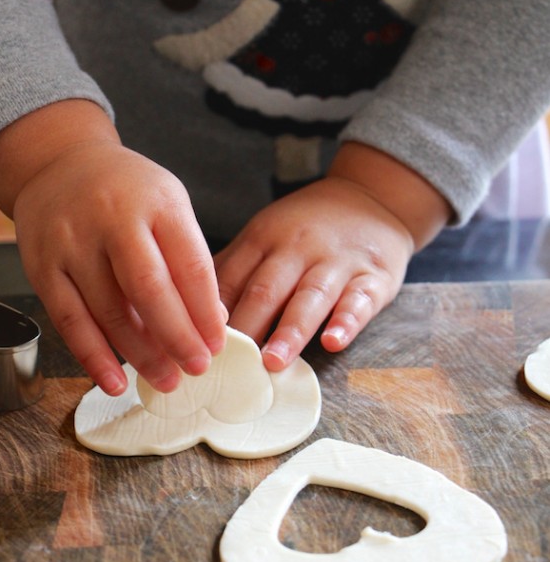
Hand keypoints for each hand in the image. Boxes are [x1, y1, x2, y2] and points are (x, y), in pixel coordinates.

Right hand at [0, 102, 225, 394]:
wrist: (60, 162)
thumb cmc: (127, 193)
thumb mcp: (168, 206)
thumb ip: (188, 259)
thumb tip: (210, 322)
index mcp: (158, 201)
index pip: (189, 265)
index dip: (205, 312)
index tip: (217, 345)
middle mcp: (113, 217)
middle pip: (149, 289)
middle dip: (177, 337)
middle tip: (196, 368)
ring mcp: (73, 242)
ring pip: (108, 311)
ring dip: (140, 355)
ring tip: (165, 380)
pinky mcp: (42, 266)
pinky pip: (69, 321)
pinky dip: (93, 357)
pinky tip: (115, 381)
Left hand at [215, 143, 450, 369]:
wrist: (371, 198)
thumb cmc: (305, 228)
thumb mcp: (264, 235)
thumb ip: (231, 270)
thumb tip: (188, 313)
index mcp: (262, 239)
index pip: (231, 279)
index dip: (213, 313)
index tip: (197, 346)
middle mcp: (297, 249)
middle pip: (266, 290)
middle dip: (247, 326)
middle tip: (229, 364)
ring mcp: (336, 262)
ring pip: (310, 297)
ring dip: (290, 331)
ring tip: (273, 361)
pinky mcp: (373, 277)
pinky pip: (359, 301)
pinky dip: (346, 322)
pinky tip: (332, 342)